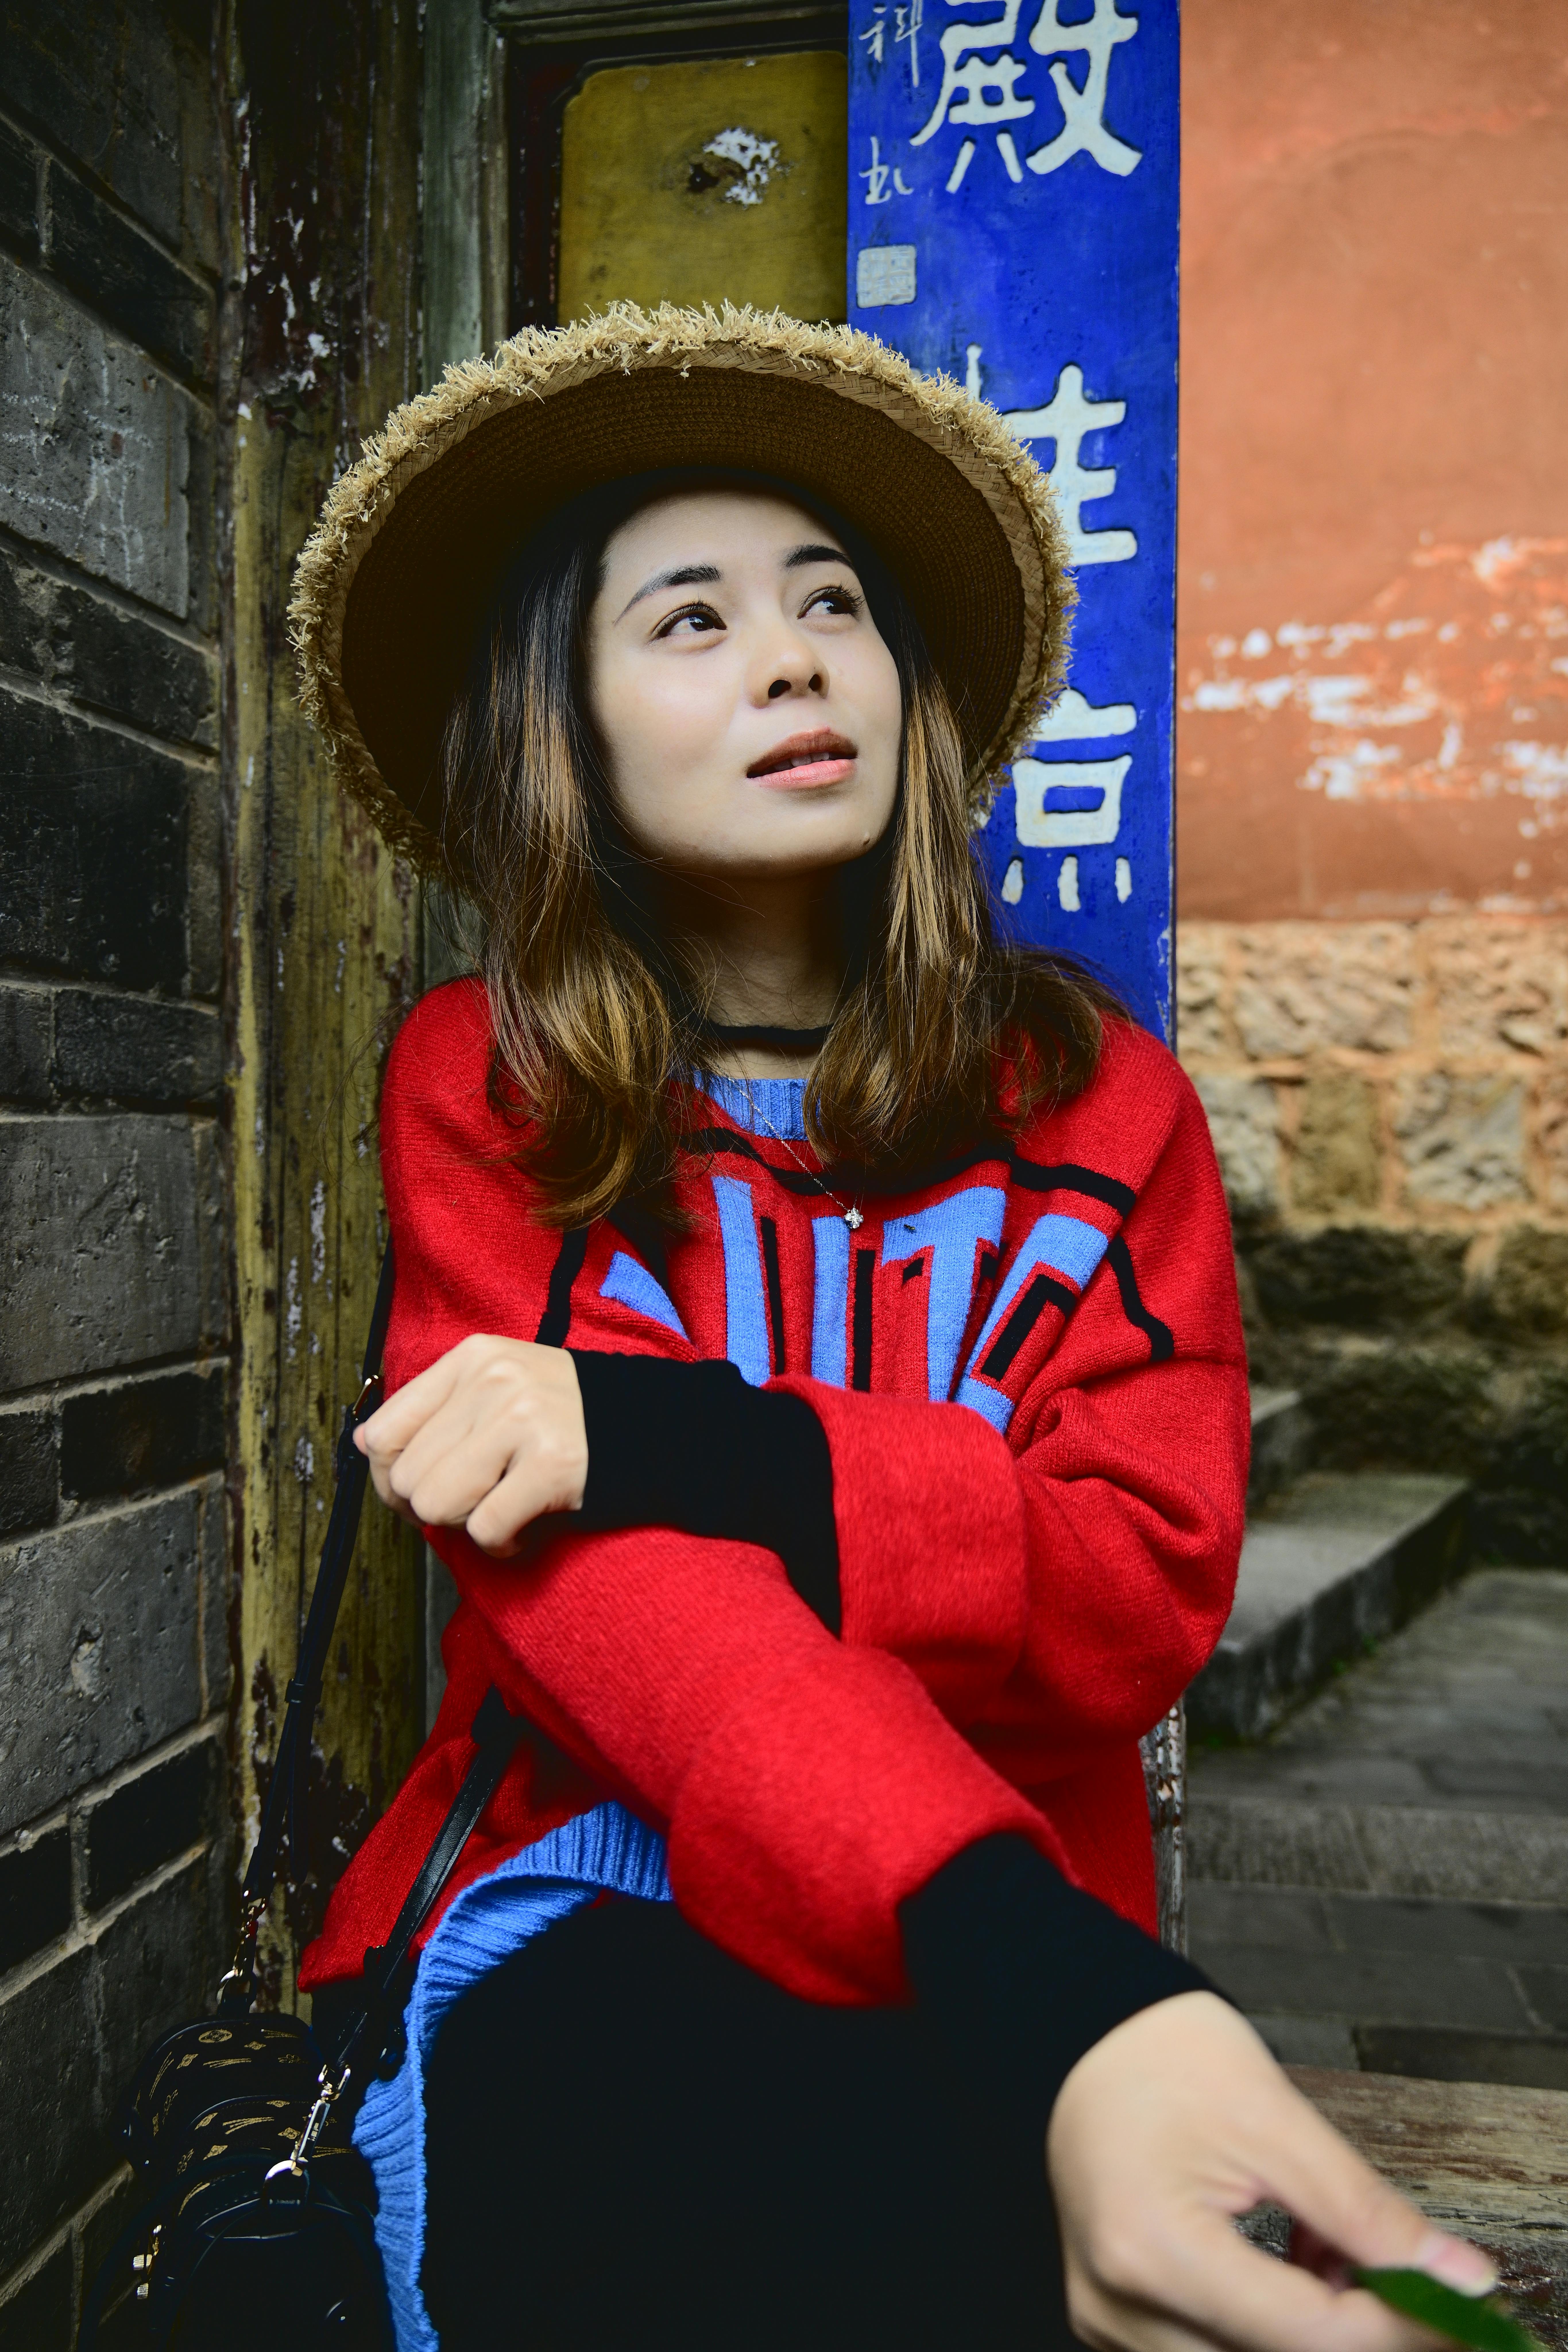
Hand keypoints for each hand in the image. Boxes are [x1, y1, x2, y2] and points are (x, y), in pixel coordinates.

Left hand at [354, 1336, 588, 1557]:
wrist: (655, 1426)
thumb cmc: (562, 1417)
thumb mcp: (495, 1387)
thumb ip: (432, 1410)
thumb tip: (364, 1445)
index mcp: (472, 1358)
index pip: (382, 1432)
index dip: (389, 1477)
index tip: (419, 1490)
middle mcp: (493, 1382)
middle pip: (407, 1478)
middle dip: (431, 1507)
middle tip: (472, 1503)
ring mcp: (524, 1421)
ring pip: (438, 1505)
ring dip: (465, 1524)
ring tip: (499, 1508)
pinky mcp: (553, 1465)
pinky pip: (487, 1530)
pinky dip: (502, 1544)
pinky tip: (526, 1526)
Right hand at [1048, 1990, 1494, 2351]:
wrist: (1082, 2030)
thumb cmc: (1161, 2054)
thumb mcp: (1277, 2119)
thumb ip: (1367, 2211)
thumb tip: (1454, 2278)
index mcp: (1153, 2248)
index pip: (1308, 2335)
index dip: (1398, 2328)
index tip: (1453, 2310)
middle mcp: (1119, 2302)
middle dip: (1351, 2326)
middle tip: (1390, 2269)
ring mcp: (1107, 2316)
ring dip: (1307, 2327)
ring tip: (1323, 2245)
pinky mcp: (1113, 2314)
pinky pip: (1207, 2348)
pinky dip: (1264, 2321)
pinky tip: (1286, 2259)